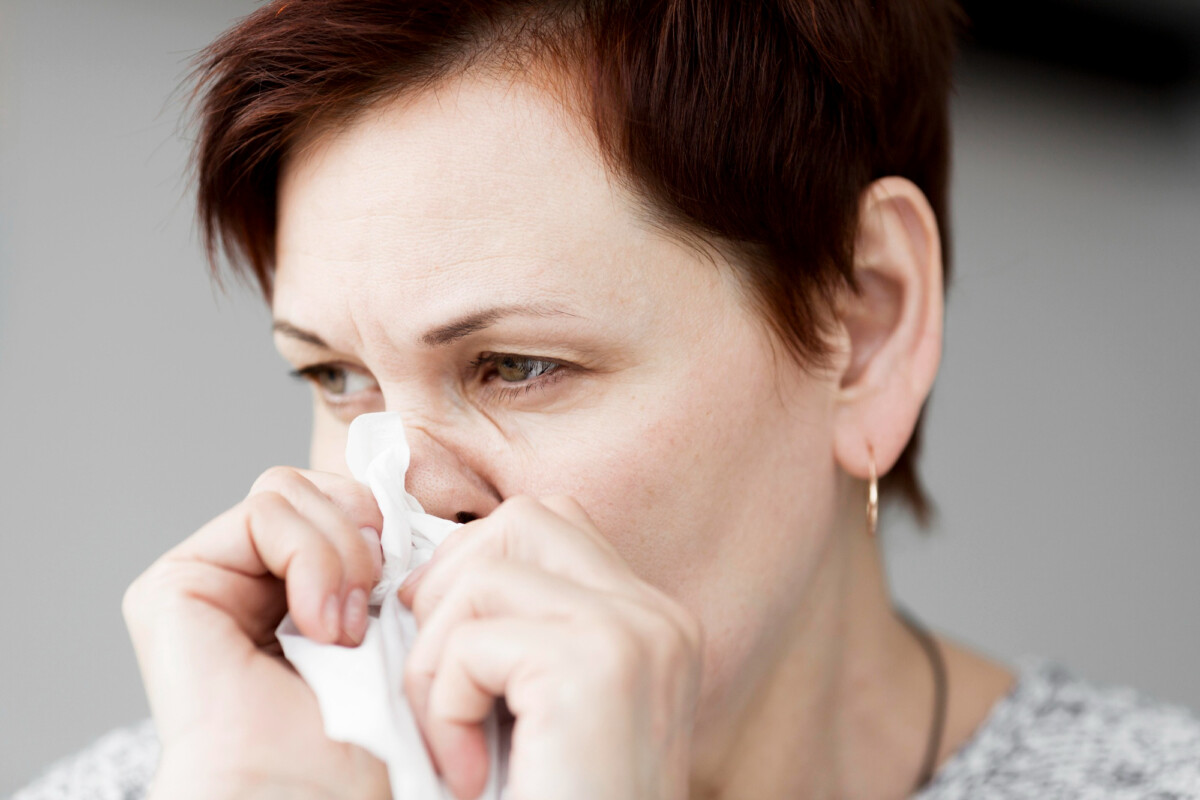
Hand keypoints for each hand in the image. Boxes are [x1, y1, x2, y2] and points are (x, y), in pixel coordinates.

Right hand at [123, 466, 390, 799]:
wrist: (310, 792)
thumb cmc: (357, 735)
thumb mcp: (389, 621)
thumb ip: (380, 556)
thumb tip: (400, 503)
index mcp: (291, 584)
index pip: (337, 501)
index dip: (380, 526)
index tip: (406, 588)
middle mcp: (242, 577)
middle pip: (311, 486)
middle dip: (360, 534)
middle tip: (372, 607)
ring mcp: (206, 577)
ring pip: (289, 490)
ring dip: (339, 554)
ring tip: (346, 629)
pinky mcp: (174, 584)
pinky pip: (263, 513)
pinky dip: (311, 558)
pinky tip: (320, 626)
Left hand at [398, 495, 703, 799]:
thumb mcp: (532, 716)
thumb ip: (512, 637)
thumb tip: (420, 575)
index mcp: (649, 627)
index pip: (549, 528)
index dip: (472, 570)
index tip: (443, 652)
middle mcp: (656, 618)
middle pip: (521, 521)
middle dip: (448, 592)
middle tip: (438, 687)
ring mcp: (636, 635)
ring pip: (484, 569)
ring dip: (435, 658)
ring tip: (453, 741)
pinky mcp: (598, 666)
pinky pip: (473, 637)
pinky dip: (442, 704)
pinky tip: (468, 771)